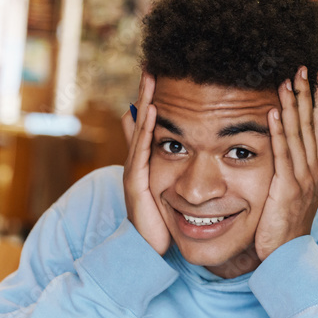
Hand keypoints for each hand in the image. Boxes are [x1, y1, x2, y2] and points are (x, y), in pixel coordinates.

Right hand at [122, 72, 170, 254]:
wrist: (148, 251)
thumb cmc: (160, 222)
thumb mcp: (168, 192)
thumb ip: (173, 175)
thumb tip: (182, 160)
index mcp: (148, 163)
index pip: (152, 126)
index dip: (154, 101)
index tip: (160, 76)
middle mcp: (138, 164)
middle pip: (142, 122)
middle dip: (146, 95)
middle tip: (152, 67)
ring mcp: (135, 171)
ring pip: (140, 131)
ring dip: (145, 103)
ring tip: (150, 78)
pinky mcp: (136, 183)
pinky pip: (141, 150)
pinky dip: (146, 128)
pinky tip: (151, 109)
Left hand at [255, 67, 317, 261]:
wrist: (288, 258)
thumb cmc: (285, 228)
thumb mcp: (290, 195)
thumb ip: (290, 173)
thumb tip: (284, 155)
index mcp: (314, 170)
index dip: (317, 102)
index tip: (315, 78)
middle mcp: (312, 171)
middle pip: (311, 125)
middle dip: (307, 95)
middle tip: (303, 67)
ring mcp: (302, 180)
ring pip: (298, 135)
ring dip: (292, 106)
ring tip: (287, 81)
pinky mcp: (286, 190)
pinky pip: (282, 156)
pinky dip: (278, 133)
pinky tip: (273, 113)